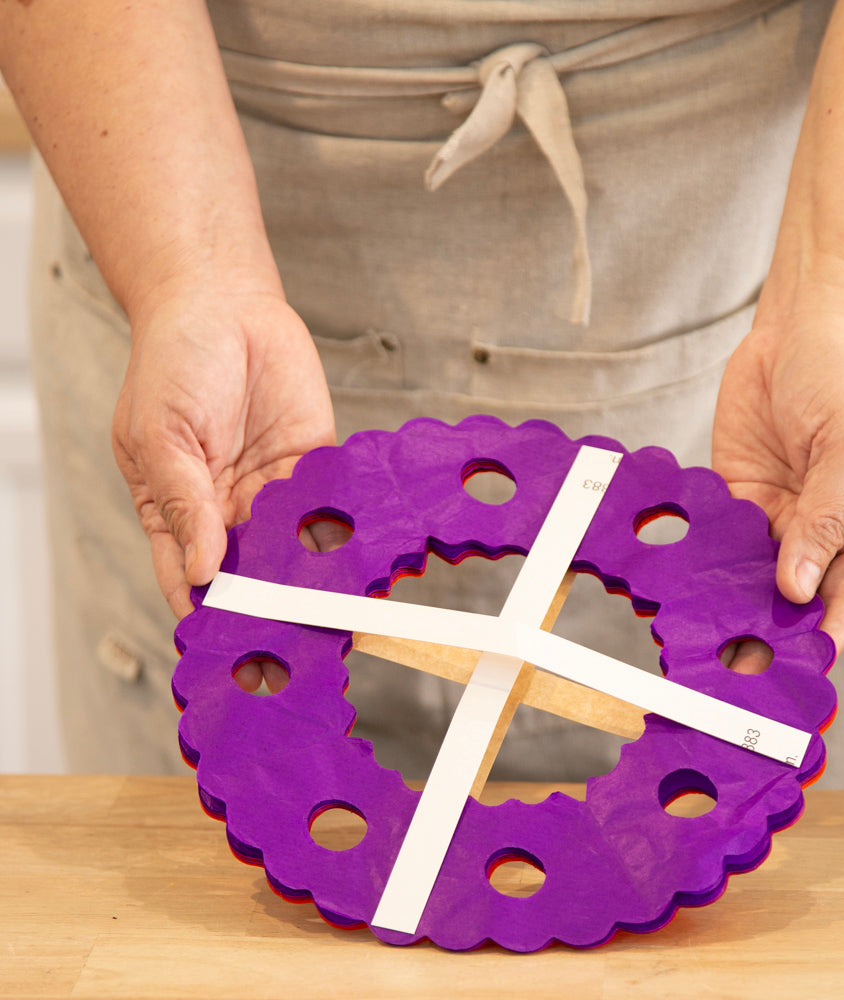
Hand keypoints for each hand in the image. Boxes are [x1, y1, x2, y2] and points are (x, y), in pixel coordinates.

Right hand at [112, 276, 335, 622]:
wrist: (223, 303)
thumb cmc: (174, 363)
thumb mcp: (160, 436)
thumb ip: (184, 504)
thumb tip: (202, 571)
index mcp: (177, 508)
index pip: (192, 575)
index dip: (211, 610)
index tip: (233, 645)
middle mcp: (227, 506)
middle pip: (250, 570)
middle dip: (272, 603)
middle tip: (297, 636)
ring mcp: (271, 487)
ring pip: (292, 547)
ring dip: (310, 576)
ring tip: (332, 609)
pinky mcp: (312, 462)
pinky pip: (327, 505)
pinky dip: (338, 531)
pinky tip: (353, 555)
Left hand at [712, 276, 843, 655]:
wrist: (804, 322)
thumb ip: (828, 516)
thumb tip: (799, 586)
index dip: (826, 632)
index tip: (796, 667)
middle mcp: (828, 528)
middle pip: (801, 595)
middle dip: (771, 629)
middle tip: (737, 666)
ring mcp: (782, 514)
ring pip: (756, 574)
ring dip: (732, 603)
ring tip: (703, 640)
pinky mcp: (740, 496)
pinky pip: (721, 539)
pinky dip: (705, 561)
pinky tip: (684, 586)